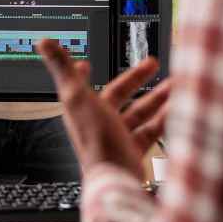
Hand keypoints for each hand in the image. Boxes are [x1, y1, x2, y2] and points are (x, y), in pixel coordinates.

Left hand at [37, 39, 172, 178]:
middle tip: (154, 63)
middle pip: (118, 96)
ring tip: (177, 84)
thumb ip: (62, 68)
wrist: (116, 181)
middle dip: (137, 79)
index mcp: (82, 108)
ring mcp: (116, 138)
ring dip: (157, 97)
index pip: (80, 85)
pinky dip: (165, 120)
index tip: (84, 63)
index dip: (82, 73)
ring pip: (139, 113)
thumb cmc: (95, 140)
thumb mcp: (77, 96)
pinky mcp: (133, 153)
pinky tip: (178, 110)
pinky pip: (152, 132)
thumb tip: (44, 41)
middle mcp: (98, 122)